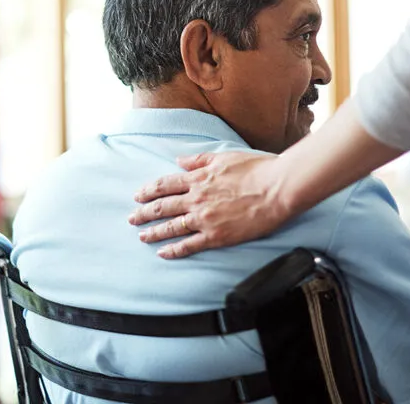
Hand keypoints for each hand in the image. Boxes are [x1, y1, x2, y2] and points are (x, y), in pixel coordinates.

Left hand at [129, 151, 290, 258]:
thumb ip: (199, 159)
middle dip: (144, 213)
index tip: (138, 196)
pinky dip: (173, 250)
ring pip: (171, 227)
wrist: (277, 188)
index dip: (148, 191)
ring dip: (153, 232)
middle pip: (162, 207)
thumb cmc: (256, 169)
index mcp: (198, 178)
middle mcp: (196, 198)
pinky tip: (163, 253)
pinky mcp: (216, 236)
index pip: (164, 185)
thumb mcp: (224, 157)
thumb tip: (180, 160)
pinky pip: (189, 245)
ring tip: (142, 236)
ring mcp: (204, 219)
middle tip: (132, 218)